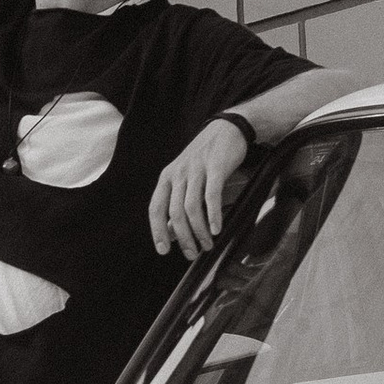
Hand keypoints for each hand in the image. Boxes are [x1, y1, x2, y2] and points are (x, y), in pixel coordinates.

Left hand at [149, 115, 250, 261]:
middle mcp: (178, 174)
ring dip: (199, 231)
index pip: (156, 208)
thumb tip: (170, 233)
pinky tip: (216, 229)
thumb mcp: (186, 179)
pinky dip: (213, 215)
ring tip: (207, 245)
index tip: (163, 250)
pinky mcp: (216, 167)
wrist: (228, 129)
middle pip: (174, 213)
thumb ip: (177, 203)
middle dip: (182, 238)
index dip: (157, 231)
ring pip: (192, 207)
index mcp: (167, 177)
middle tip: (192, 253)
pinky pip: (212, 196)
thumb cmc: (206, 159)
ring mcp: (196, 170)